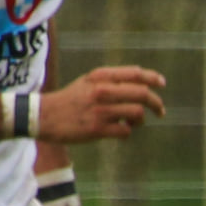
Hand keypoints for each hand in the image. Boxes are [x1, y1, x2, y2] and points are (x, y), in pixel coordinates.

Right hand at [38, 66, 165, 142]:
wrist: (44, 116)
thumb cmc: (70, 100)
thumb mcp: (88, 82)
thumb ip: (111, 81)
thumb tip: (140, 85)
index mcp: (101, 76)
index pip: (136, 74)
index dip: (153, 79)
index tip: (162, 85)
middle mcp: (103, 91)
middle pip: (142, 94)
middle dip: (156, 103)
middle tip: (161, 111)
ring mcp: (101, 110)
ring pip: (137, 113)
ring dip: (140, 120)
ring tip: (133, 123)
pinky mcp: (97, 129)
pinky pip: (125, 131)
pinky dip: (127, 132)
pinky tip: (120, 131)